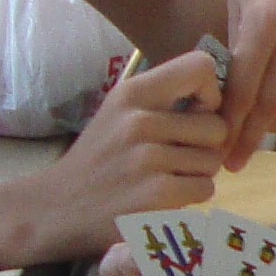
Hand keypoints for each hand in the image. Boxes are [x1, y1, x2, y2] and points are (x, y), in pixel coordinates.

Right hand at [16, 55, 227, 258]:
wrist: (55, 208)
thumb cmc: (98, 158)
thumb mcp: (119, 112)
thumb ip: (164, 98)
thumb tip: (220, 97)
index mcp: (132, 93)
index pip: (201, 68)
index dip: (210, 93)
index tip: (195, 113)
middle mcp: (139, 121)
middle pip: (216, 126)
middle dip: (205, 146)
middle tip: (176, 157)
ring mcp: (147, 159)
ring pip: (212, 162)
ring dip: (196, 174)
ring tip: (164, 177)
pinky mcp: (155, 196)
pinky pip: (204, 190)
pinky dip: (189, 198)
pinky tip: (162, 198)